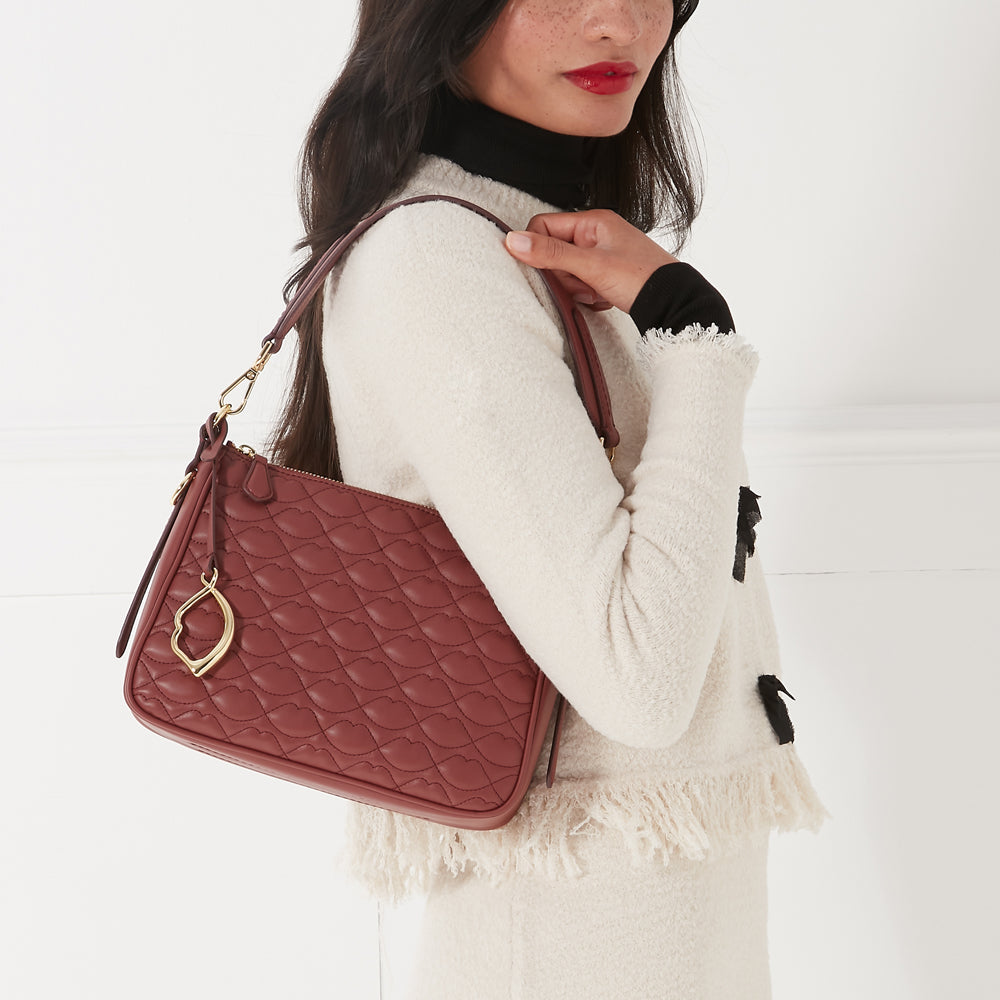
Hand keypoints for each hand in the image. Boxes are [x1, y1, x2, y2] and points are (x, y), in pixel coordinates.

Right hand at [504, 209, 678, 313]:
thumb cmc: (641, 278)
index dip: (540, 250)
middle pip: (554, 253)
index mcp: (593, 221)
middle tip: (584, 284)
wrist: (672, 303)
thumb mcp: (590, 265)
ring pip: (567, 272)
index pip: (545, 226)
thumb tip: (513, 241)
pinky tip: (604, 298)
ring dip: (577, 288)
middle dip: (565, 275)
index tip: (549, 269)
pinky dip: (589, 295)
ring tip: (598, 292)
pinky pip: (582, 285)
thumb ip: (550, 253)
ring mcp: (602, 255)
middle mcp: (597, 234)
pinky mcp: (606, 274)